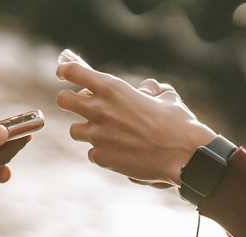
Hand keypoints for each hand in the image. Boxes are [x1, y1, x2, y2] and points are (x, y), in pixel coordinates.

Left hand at [56, 62, 215, 186]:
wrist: (183, 155)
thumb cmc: (177, 123)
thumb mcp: (165, 97)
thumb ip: (150, 90)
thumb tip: (145, 89)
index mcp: (111, 88)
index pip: (72, 71)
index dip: (65, 71)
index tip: (63, 73)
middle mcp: (98, 109)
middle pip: (62, 100)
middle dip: (67, 100)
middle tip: (79, 105)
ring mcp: (96, 134)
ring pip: (74, 130)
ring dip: (87, 130)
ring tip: (107, 133)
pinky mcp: (100, 156)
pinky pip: (92, 152)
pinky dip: (102, 152)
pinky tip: (120, 152)